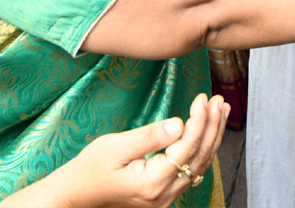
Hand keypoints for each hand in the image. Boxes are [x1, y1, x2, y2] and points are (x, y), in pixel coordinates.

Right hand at [17, 94, 227, 207]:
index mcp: (152, 182)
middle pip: (200, 156)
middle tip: (219, 100)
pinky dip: (202, 149)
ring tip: (220, 111)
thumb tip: (180, 123)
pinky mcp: (164, 196)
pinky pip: (191, 171)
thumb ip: (150, 136)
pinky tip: (208, 132)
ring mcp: (166, 199)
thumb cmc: (89, 168)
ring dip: (212, 136)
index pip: (187, 146)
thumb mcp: (115, 146)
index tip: (202, 97)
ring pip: (200, 165)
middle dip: (212, 126)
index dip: (199, 120)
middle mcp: (164, 195)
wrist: (74, 195)